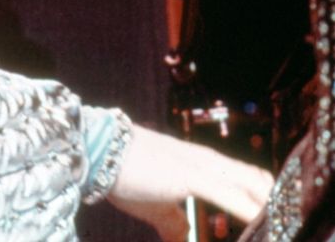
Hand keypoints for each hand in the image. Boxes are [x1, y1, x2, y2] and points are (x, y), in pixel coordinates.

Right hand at [109, 124, 272, 241]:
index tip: (274, 221)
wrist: (101, 149)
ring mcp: (204, 167)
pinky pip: (233, 197)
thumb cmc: (126, 171)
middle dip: (271, 204)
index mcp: (202, 163)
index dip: (263, 198)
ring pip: (252, 185)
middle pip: (258, 179)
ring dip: (267, 209)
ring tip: (275, 227)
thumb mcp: (154, 202)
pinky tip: (260, 224)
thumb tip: (181, 237)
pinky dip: (251, 214)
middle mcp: (209, 161)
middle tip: (279, 226)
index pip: (247, 178)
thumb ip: (173, 219)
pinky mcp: (194, 176)